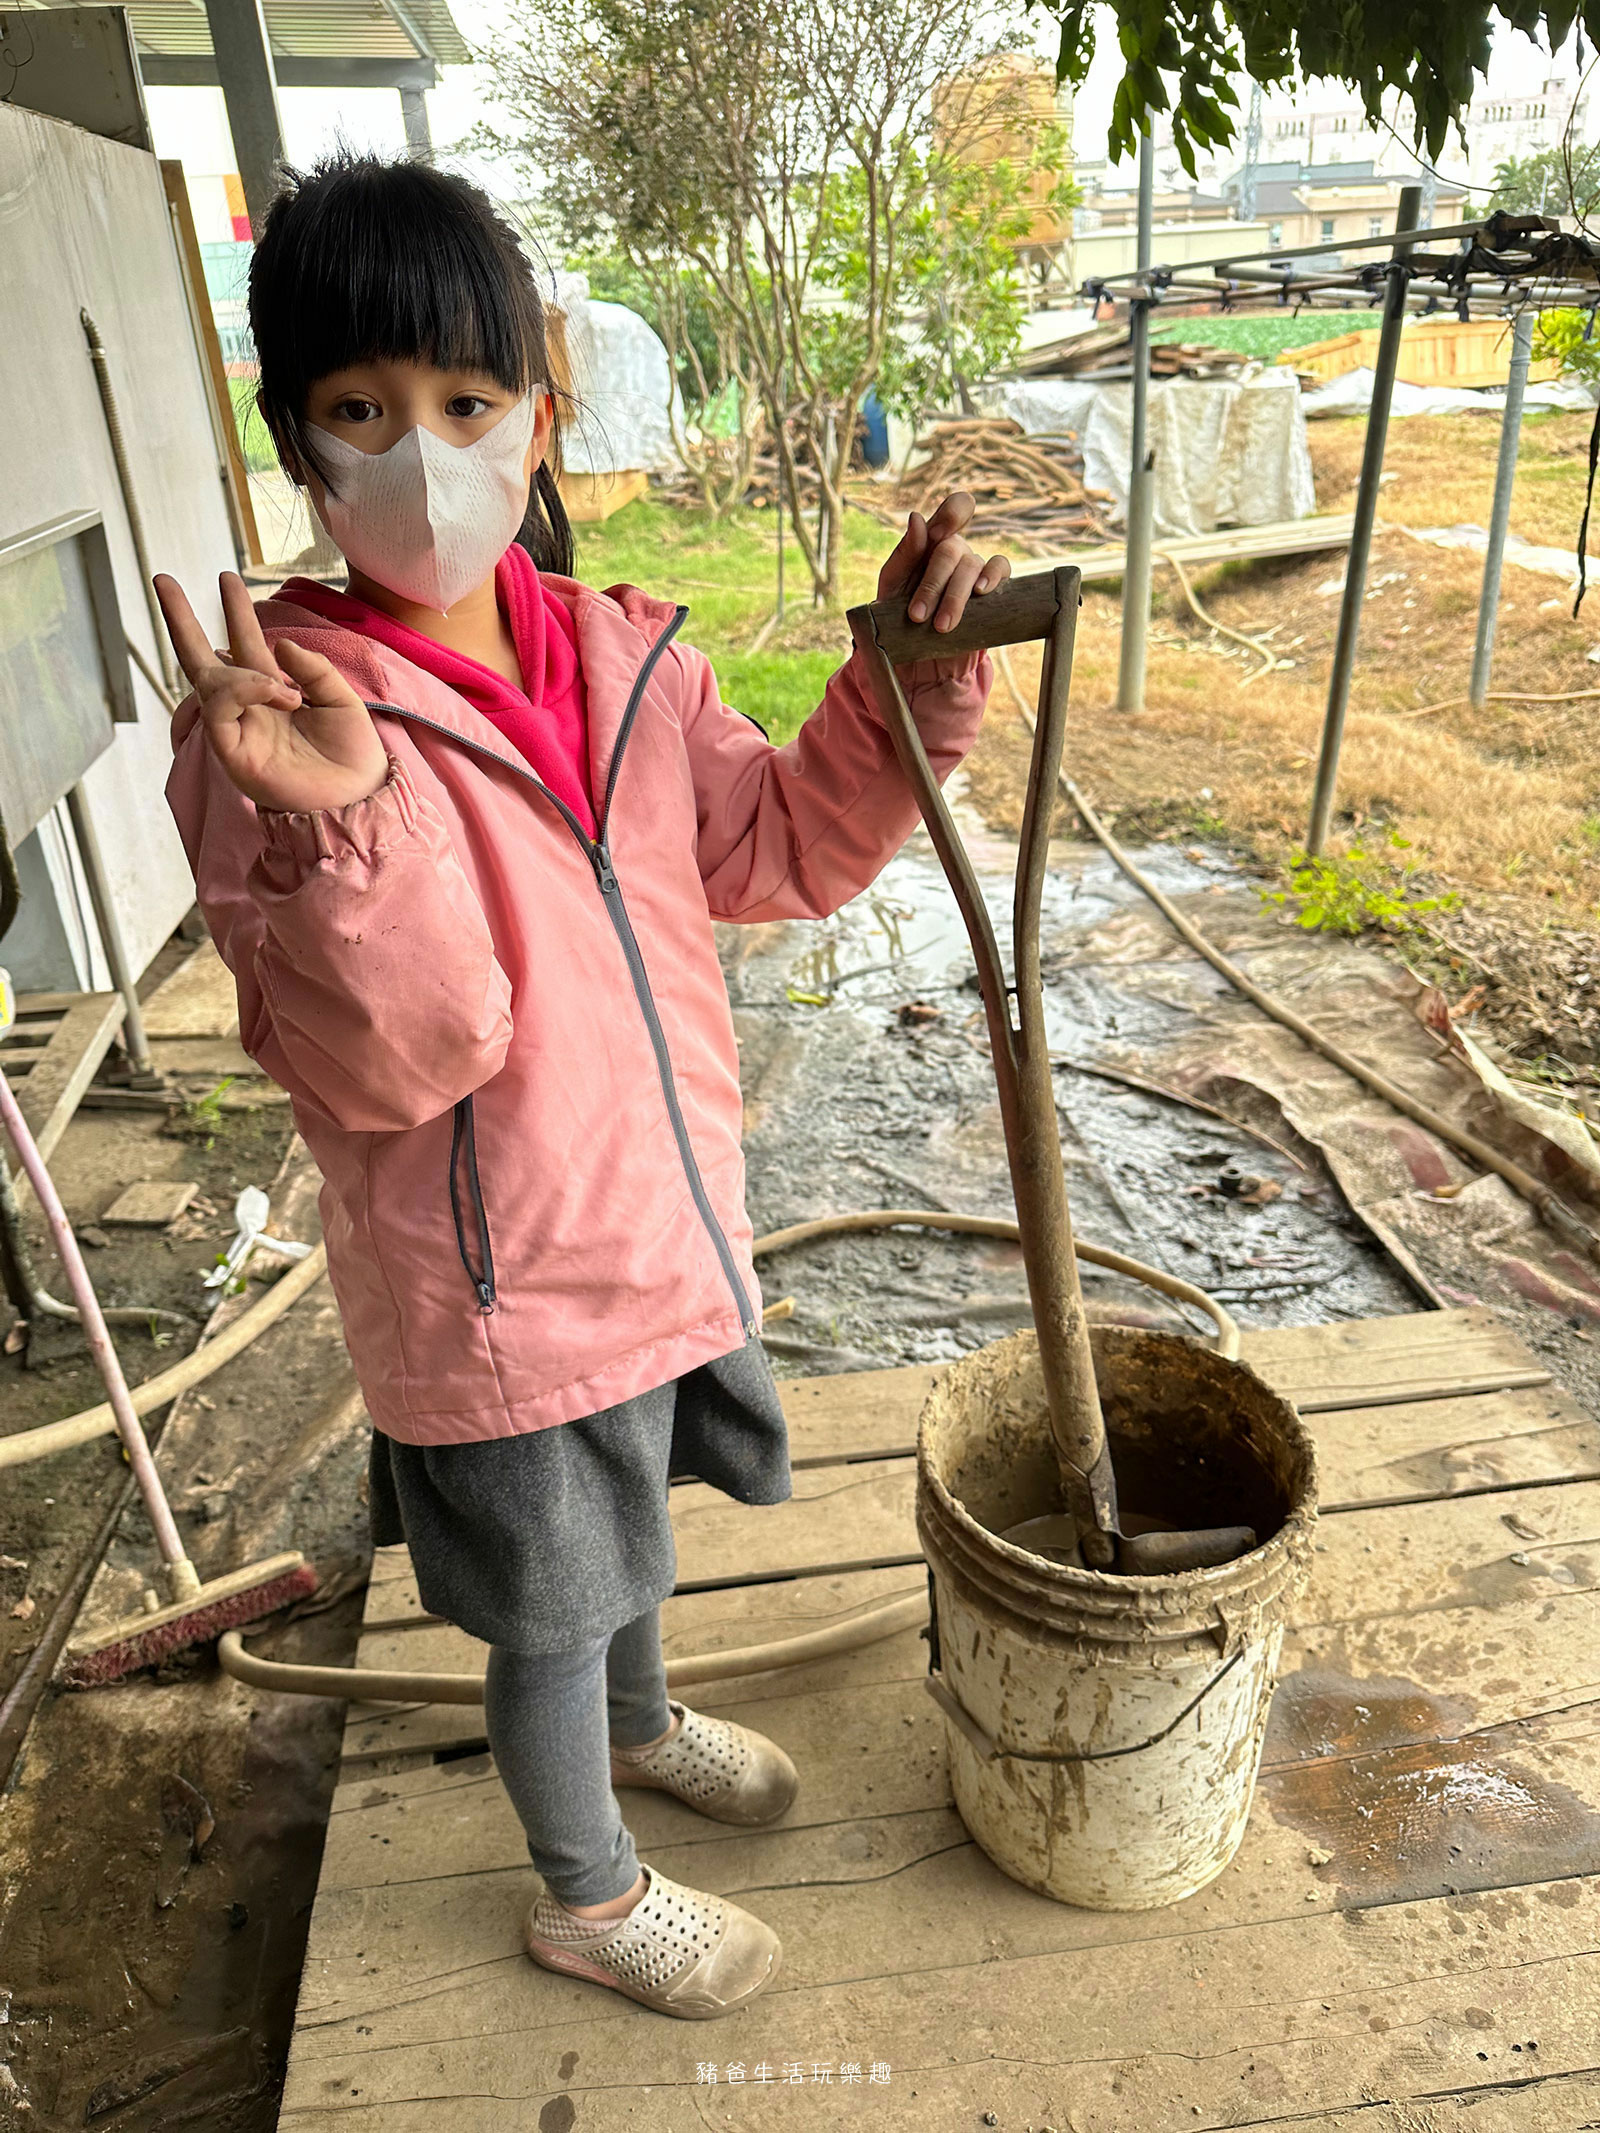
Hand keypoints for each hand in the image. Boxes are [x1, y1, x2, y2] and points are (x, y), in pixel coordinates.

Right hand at [155, 571, 389, 812]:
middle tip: (162, 578)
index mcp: (273, 692)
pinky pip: (219, 710)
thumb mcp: (340, 699)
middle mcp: (248, 709)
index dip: (236, 611)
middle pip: (203, 659)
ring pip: (211, 683)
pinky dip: (245, 691)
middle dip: (181, 619)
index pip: (244, 645)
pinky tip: (278, 695)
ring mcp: (237, 730)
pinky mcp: (232, 752)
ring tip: (279, 688)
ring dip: (240, 674)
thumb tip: (279, 643)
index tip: (226, 578)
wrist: (360, 796)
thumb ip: (312, 669)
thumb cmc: (352, 753)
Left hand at [876, 491, 1009, 634]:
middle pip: (953, 548)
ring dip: (955, 596)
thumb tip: (917, 517)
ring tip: (940, 626)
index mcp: (931, 542)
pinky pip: (1001, 571)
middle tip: (917, 616)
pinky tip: (980, 593)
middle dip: (934, 583)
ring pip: (973, 565)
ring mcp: (975, 570)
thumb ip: (904, 553)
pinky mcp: (992, 593)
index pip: (953, 510)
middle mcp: (957, 551)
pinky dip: (993, 578)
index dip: (952, 514)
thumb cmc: (898, 617)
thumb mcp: (892, 586)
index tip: (937, 536)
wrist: (914, 658)